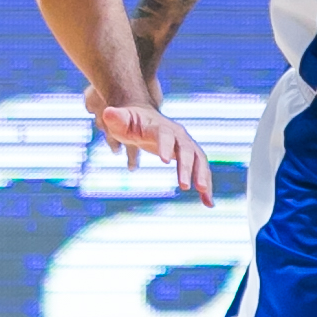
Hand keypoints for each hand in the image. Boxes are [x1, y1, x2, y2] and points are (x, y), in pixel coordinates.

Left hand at [94, 103, 213, 204]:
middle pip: (186, 149)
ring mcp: (186, 145)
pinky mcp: (190, 156)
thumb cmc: (129, 122)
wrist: (145, 119)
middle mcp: (177, 135)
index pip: (164, 134)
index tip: (164, 161)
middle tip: (184, 186)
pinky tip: (208, 203)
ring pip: (199, 160)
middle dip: (187, 167)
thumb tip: (108, 113)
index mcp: (159, 126)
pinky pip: (201, 170)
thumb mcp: (120, 121)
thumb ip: (117, 119)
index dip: (164, 146)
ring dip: (202, 176)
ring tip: (204, 195)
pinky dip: (206, 186)